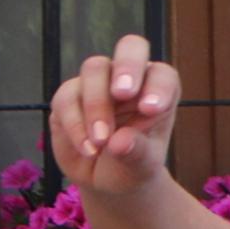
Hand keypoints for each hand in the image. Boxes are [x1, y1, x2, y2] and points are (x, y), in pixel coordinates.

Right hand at [51, 34, 183, 200]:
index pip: (163, 75)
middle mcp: (130, 78)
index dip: (158, 87)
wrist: (106, 181)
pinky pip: (66, 98)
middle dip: (127, 66)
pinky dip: (75, 125)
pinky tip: (88, 149)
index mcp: (159, 89)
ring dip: (96, 104)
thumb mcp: (142, 166)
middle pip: (130, 47)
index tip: (150, 110)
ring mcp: (98, 83)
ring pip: (94, 69)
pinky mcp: (69, 97)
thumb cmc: (134, 166)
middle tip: (123, 93)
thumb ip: (137, 152)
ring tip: (101, 143)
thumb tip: (119, 142)